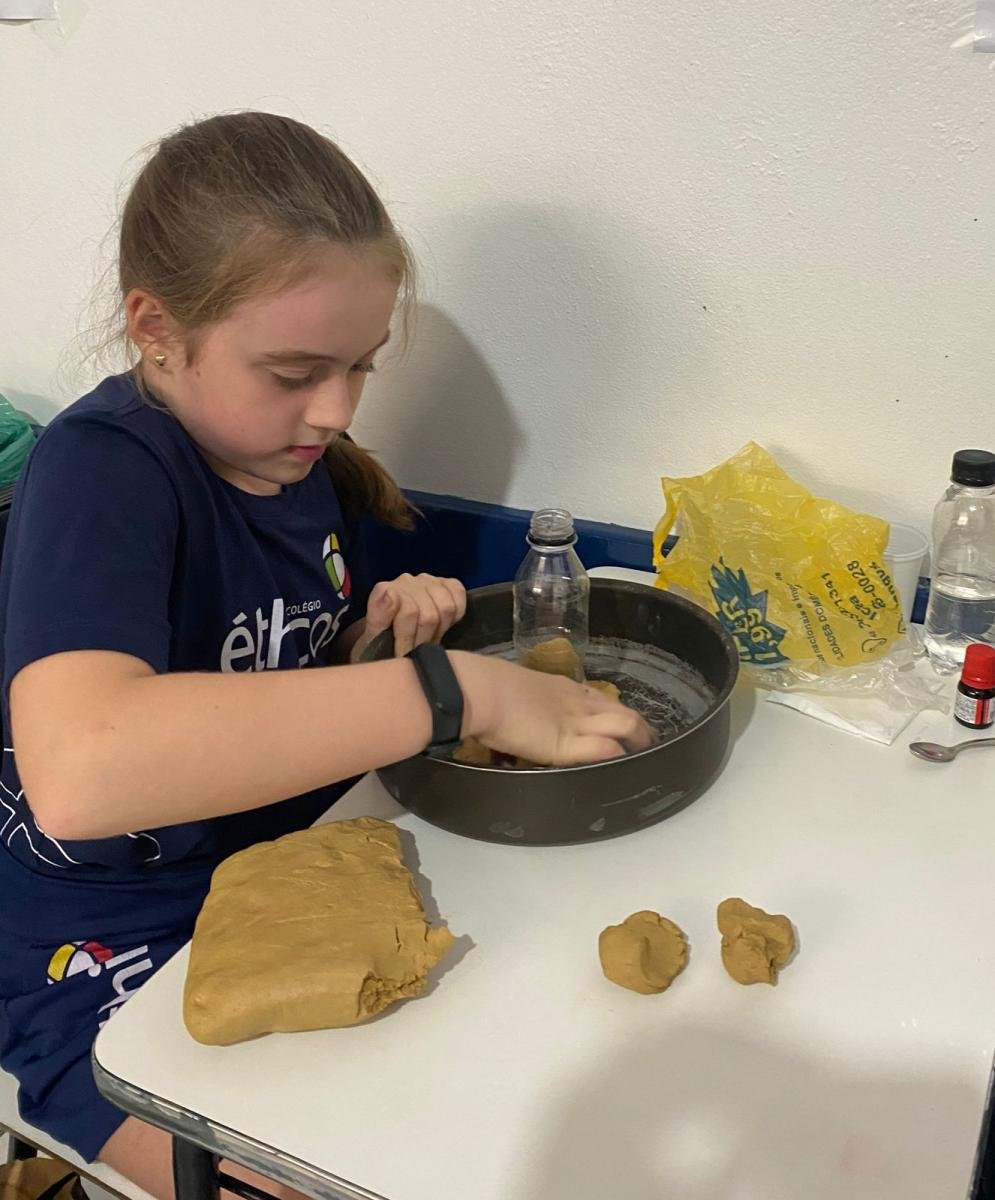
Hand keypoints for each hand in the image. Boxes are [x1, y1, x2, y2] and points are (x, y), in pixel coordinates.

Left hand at [351, 574, 466, 660]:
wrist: (389, 633)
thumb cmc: (380, 642)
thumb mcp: (371, 640)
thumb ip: (377, 620)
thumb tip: (389, 596)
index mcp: (383, 591)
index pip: (407, 612)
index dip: (406, 639)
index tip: (402, 656)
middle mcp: (405, 581)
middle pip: (428, 615)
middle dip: (423, 642)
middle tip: (416, 654)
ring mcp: (426, 580)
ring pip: (445, 608)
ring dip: (439, 631)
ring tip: (428, 642)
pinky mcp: (444, 582)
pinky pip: (458, 593)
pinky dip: (456, 614)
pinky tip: (444, 625)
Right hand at [451, 651, 655, 765]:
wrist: (480, 691)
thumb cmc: (486, 687)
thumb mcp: (514, 689)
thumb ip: (526, 703)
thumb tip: (519, 714)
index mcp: (562, 688)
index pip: (599, 698)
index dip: (616, 711)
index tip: (624, 722)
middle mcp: (576, 702)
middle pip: (622, 710)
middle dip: (640, 727)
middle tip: (649, 742)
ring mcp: (575, 721)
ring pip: (625, 725)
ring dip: (640, 740)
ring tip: (648, 756)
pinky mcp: (567, 744)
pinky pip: (605, 749)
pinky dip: (618, 757)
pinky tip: (626, 767)